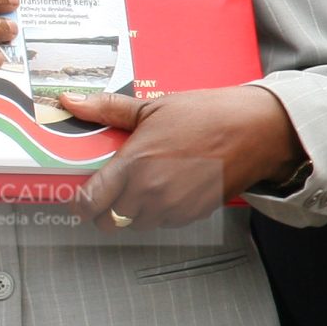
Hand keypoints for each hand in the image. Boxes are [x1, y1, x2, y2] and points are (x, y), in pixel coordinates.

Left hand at [64, 84, 306, 230]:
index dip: (80, 202)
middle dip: (104, 210)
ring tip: (140, 187)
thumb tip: (71, 100)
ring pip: (136, 225)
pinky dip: (158, 213)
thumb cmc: (206, 115)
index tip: (79, 196)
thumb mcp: (151, 107)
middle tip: (107, 193)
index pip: (90, 202)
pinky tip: (165, 189)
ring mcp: (173, 207)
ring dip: (132, 212)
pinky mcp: (193, 214)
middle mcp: (150, 192)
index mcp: (134, 164)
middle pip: (109, 221)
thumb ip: (107, 110)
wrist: (256, 131)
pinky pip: (163, 223)